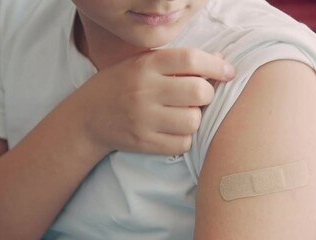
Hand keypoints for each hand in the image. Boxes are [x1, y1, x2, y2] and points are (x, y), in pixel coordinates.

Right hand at [72, 48, 234, 155]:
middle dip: (208, 94)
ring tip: (184, 114)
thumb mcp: (144, 64)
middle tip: (201, 96)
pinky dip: (185, 138)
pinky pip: (183, 143)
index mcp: (146, 65)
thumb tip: (220, 61)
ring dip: (196, 118)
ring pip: (193, 121)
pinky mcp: (143, 142)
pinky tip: (175, 130)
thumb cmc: (122, 85)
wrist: (88, 116)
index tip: (228, 72)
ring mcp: (143, 119)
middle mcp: (144, 90)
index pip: (191, 60)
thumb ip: (180, 62)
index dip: (216, 66)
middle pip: (199, 92)